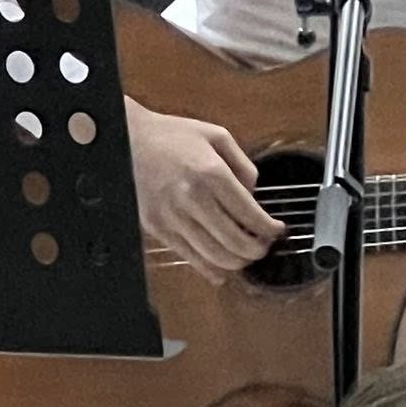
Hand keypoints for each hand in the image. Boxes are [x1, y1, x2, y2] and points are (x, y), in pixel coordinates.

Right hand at [125, 98, 284, 283]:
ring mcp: (173, 216)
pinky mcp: (157, 228)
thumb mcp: (216, 135)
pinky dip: (211, 270)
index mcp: (211, 173)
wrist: (128, 140)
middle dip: (258, 249)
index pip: (250, 215)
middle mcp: (192, 198)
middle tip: (264, 245)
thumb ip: (243, 164)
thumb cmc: (173, 135)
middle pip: (236, 242)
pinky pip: (189, 258)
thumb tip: (253, 194)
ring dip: (238, 262)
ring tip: (246, 255)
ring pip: (215, 256)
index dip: (269, 229)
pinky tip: (223, 270)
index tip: (277, 229)